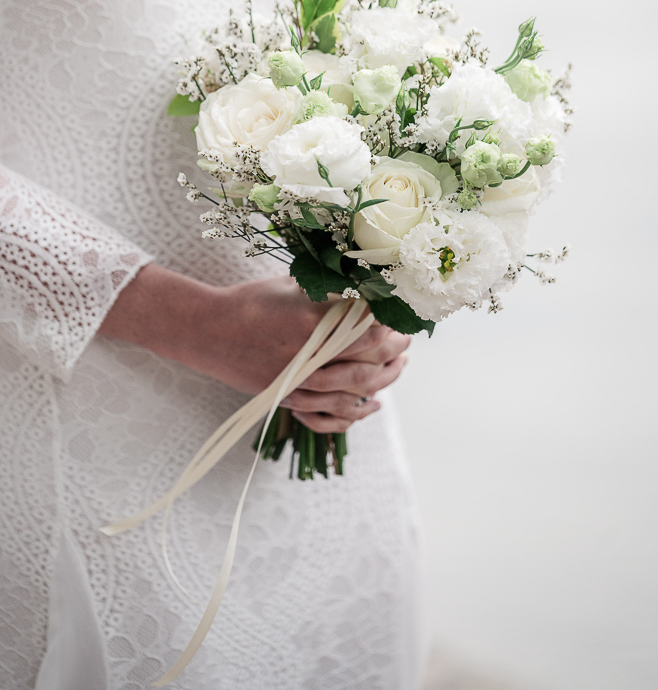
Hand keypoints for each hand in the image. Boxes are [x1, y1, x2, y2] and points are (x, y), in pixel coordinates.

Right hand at [100, 266, 409, 431]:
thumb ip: (329, 290)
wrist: (207, 332)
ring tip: (399, 367)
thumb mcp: (291, 285)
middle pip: (371, 360)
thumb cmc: (250, 302)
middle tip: (408, 338)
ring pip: (357, 391)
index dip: (395, 322)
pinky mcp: (289, 398)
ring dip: (386, 380)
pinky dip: (355, 414)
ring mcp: (299, 381)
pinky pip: (330, 415)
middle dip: (398, 349)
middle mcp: (309, 355)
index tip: (405, 313)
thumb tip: (367, 287)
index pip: (371, 326)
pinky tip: (371, 405)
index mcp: (312, 321)